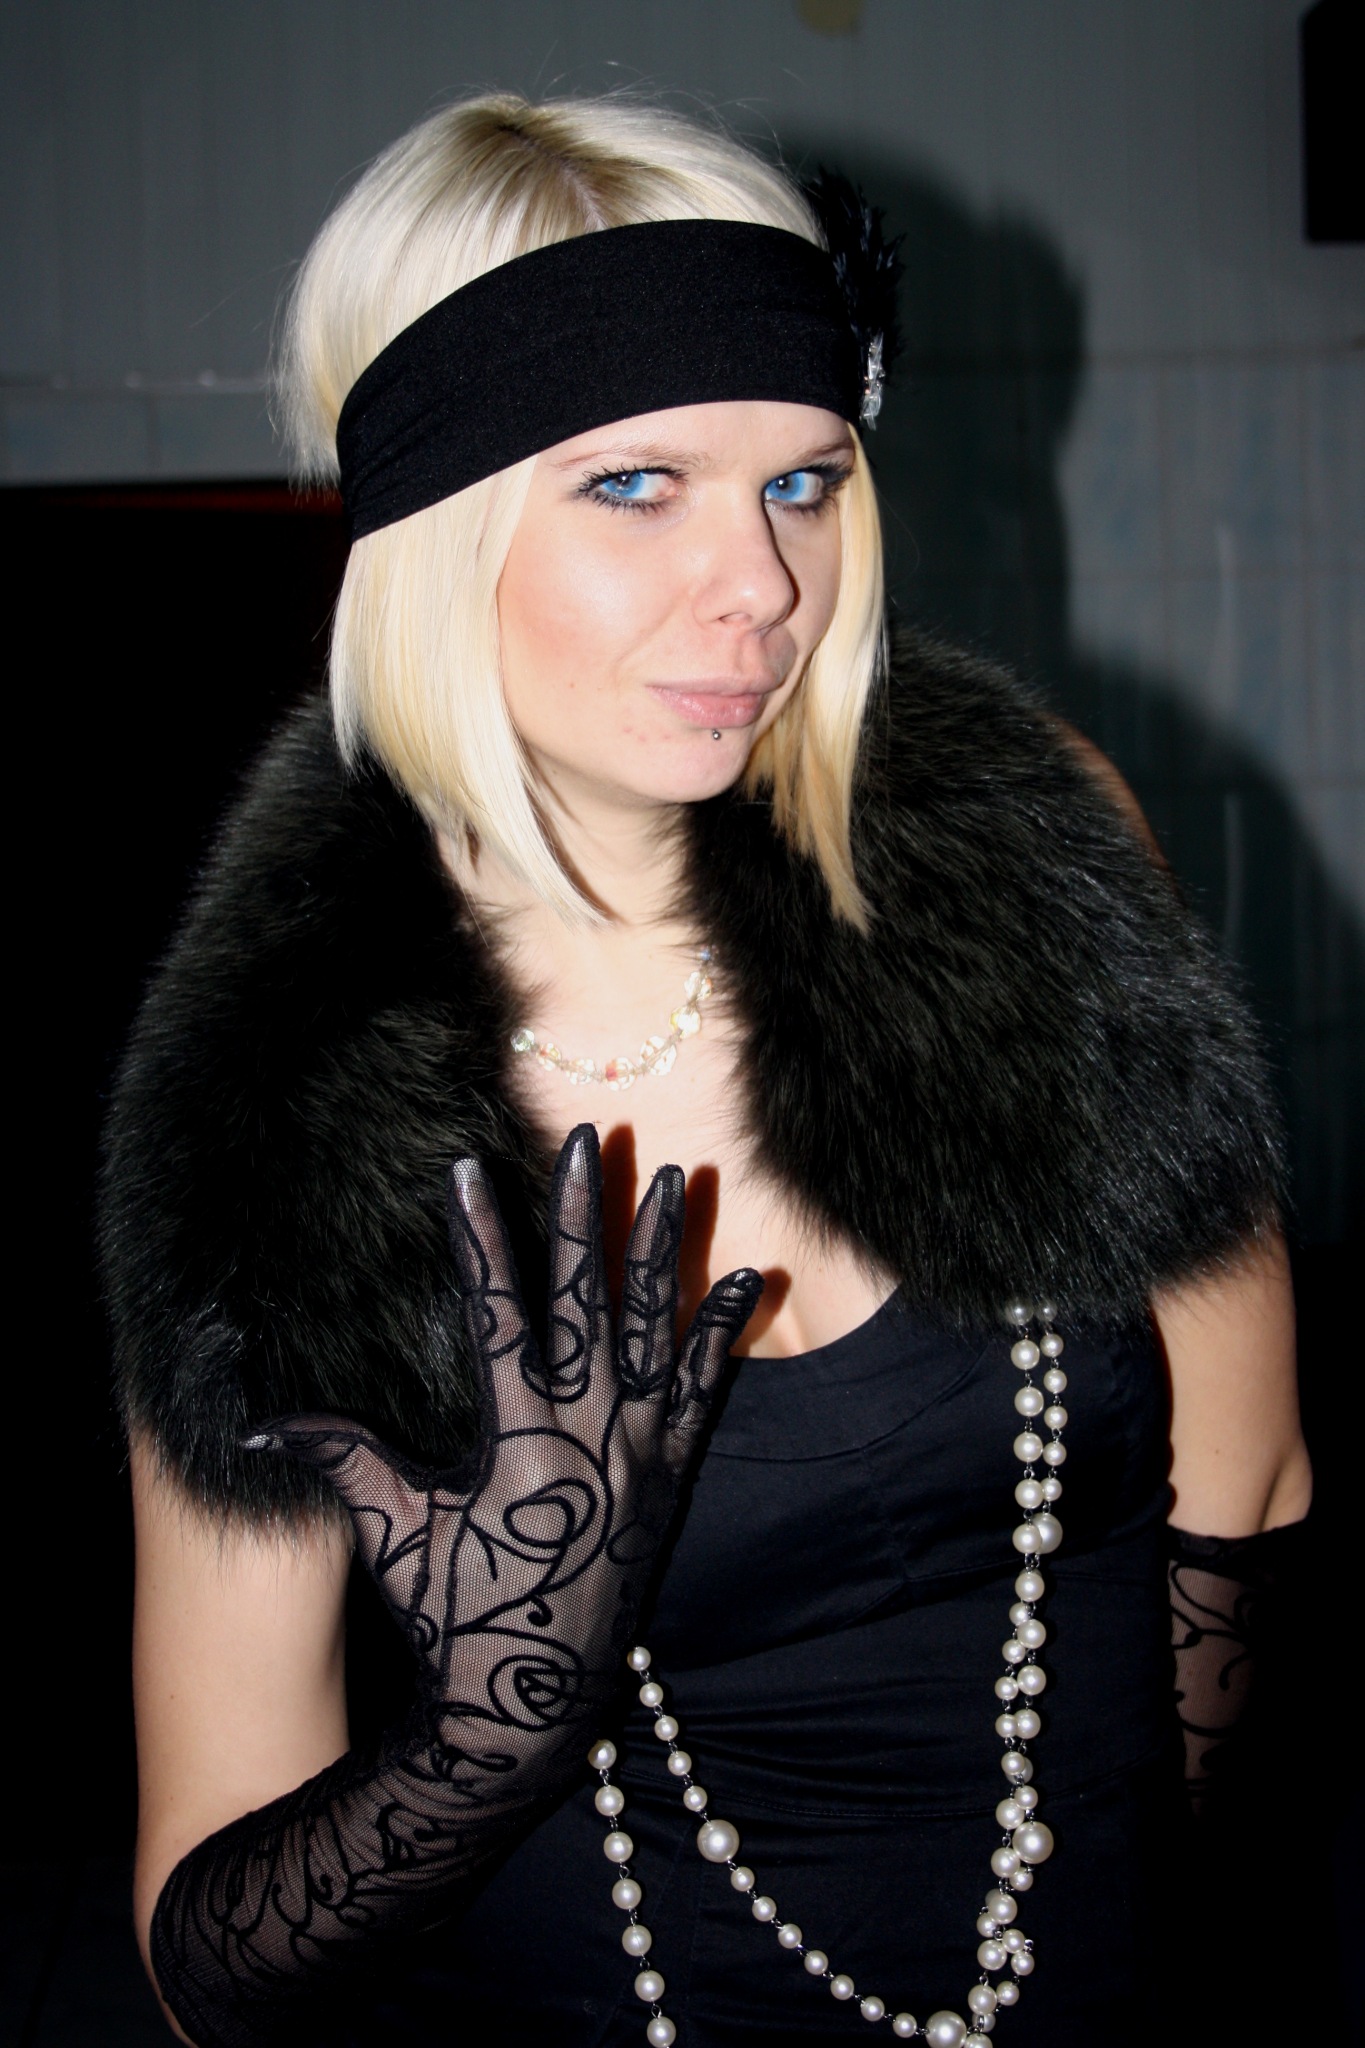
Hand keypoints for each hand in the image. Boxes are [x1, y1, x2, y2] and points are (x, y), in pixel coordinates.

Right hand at [247, 1124, 761, 1808]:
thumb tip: (262, 1417)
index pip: (497, 1315)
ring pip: (656, 1334)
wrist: (530, 1709)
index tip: (467, 1172)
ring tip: (674, 1180)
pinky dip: (722, 1336)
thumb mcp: (393, 1535)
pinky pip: (707, 1394)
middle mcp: (590, 1437)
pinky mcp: (673, 1480)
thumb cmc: (452, 1619)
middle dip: (584, 1216)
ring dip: (661, 1255)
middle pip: (588, 1303)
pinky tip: (742, 1279)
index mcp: (518, 1440)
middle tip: (589, 1141)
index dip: (480, 1240)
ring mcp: (641, 1457)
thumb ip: (342, 1462)